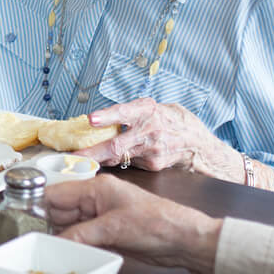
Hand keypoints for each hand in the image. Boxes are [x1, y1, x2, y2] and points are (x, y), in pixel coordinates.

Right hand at [44, 177, 221, 273]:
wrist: (186, 241)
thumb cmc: (158, 224)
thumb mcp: (115, 228)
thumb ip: (81, 234)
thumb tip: (55, 243)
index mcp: (95, 188)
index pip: (57, 193)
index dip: (38, 204)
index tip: (21, 219)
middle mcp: (95, 200)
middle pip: (60, 210)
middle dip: (47, 224)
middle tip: (32, 240)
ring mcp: (101, 218)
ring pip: (69, 226)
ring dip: (60, 237)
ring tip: (47, 249)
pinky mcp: (108, 234)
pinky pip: (82, 238)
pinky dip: (74, 245)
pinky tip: (67, 254)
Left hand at [73, 98, 221, 172]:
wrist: (199, 143)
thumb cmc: (172, 120)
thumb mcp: (152, 107)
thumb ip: (130, 112)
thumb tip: (99, 119)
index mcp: (148, 109)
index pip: (125, 112)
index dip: (108, 116)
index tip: (92, 119)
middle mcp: (150, 130)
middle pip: (117, 144)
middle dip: (93, 152)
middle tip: (74, 155)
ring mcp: (152, 151)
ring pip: (119, 157)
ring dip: (98, 159)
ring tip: (80, 160)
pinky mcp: (153, 166)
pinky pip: (128, 163)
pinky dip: (115, 162)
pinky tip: (106, 161)